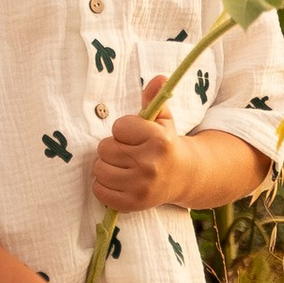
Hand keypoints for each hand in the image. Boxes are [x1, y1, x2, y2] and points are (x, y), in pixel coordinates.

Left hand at [93, 86, 189, 209]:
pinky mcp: (132, 204)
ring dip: (106, 166)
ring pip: (99, 169)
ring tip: (122, 166)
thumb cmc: (166, 144)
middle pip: (105, 148)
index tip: (134, 135)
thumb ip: (155, 98)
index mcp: (158, 140)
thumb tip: (159, 78)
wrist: (184, 176)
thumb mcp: (163, 120)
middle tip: (127, 151)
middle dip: (113, 147)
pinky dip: (103, 186)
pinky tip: (118, 181)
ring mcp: (141, 187)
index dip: (123, 129)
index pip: (118, 127)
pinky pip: (99, 191)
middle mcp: (150, 164)